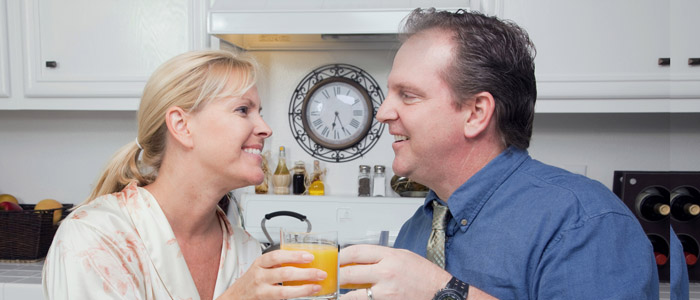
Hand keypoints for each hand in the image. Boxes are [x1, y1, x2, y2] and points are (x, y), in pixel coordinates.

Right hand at [218, 250, 326, 299]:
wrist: (234, 298)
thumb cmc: (250, 282)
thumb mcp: (260, 268)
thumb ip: (276, 264)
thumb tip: (302, 260)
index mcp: (259, 263)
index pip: (277, 256)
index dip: (294, 256)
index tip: (309, 256)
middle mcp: (259, 277)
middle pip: (285, 273)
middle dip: (305, 273)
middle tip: (320, 273)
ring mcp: (261, 291)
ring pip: (284, 291)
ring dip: (303, 289)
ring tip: (316, 286)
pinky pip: (282, 299)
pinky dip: (295, 296)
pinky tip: (305, 294)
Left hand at [339, 245, 498, 299]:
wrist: (441, 293)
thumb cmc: (425, 275)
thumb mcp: (404, 256)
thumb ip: (382, 257)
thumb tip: (362, 260)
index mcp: (390, 256)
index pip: (357, 252)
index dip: (342, 256)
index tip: (338, 260)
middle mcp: (386, 272)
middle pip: (350, 272)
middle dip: (338, 276)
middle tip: (334, 277)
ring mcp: (385, 292)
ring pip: (352, 294)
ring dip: (343, 294)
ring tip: (339, 293)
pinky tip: (352, 299)